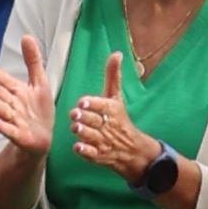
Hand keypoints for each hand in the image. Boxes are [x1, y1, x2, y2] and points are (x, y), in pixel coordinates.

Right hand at [0, 32, 56, 156]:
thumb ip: (33, 61)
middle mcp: (14, 105)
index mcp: (18, 92)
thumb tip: (26, 36)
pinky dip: (1, 126)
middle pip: (0, 94)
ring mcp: (15, 121)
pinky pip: (9, 131)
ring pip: (1, 110)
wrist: (42, 138)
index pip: (5, 81)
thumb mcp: (40, 82)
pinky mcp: (19, 136)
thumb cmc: (38, 109)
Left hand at [67, 54, 161, 180]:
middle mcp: (108, 126)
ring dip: (83, 132)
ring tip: (75, 128)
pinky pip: (91, 154)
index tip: (83, 101)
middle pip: (95, 120)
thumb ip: (113, 76)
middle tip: (75, 114)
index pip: (102, 105)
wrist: (132, 149)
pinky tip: (78, 147)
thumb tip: (116, 53)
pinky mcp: (99, 155)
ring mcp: (104, 142)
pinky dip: (85, 151)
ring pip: (92, 136)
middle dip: (85, 117)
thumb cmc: (120, 119)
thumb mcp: (116, 97)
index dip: (92, 103)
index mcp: (113, 110)